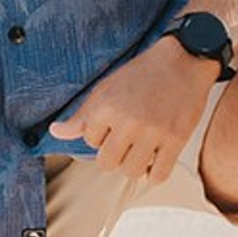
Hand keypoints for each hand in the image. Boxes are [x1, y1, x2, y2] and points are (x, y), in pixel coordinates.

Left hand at [49, 38, 214, 184]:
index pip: (89, 141)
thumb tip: (55, 132)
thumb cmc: (141, 74)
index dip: (98, 136)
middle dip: (112, 156)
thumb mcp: (105, 88)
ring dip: (133, 166)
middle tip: (122, 144)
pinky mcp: (176, 140)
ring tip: (138, 152)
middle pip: (107, 163)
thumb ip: (81, 115)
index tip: (110, 127)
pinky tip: (154, 160)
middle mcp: (127, 122)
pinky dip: (155, 174)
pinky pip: (159, 175)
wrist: (182, 61)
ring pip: (131, 171)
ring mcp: (153, 133)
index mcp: (106, 107)